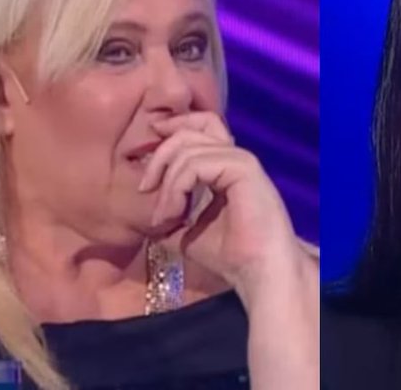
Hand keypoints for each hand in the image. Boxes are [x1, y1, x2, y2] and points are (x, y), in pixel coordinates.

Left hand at [138, 112, 303, 301]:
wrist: (257, 273)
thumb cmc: (229, 256)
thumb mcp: (186, 232)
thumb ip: (169, 212)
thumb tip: (146, 207)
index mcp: (227, 167)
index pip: (200, 128)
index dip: (172, 130)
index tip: (143, 154)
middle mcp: (236, 158)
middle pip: (193, 128)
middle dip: (161, 152)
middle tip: (144, 187)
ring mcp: (241, 160)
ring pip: (189, 147)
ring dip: (167, 182)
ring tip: (162, 217)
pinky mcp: (243, 168)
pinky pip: (196, 164)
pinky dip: (176, 188)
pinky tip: (174, 214)